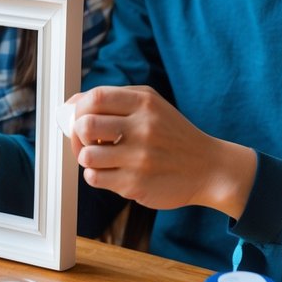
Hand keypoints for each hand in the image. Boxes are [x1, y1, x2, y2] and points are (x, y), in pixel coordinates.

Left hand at [67, 84, 256, 218]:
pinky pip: (95, 178)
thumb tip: (71, 104)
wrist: (209, 168)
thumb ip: (115, 99)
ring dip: (86, 158)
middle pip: (85, 125)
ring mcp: (139, 157)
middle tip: (86, 141)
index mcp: (144, 103)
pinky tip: (109, 172)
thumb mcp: (152, 106)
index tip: (80, 118)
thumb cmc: (172, 135)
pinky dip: (95, 176)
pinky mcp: (136, 184)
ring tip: (99, 158)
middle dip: (77, 135)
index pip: (94, 98)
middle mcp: (142, 128)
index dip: (78, 109)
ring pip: (86, 156)